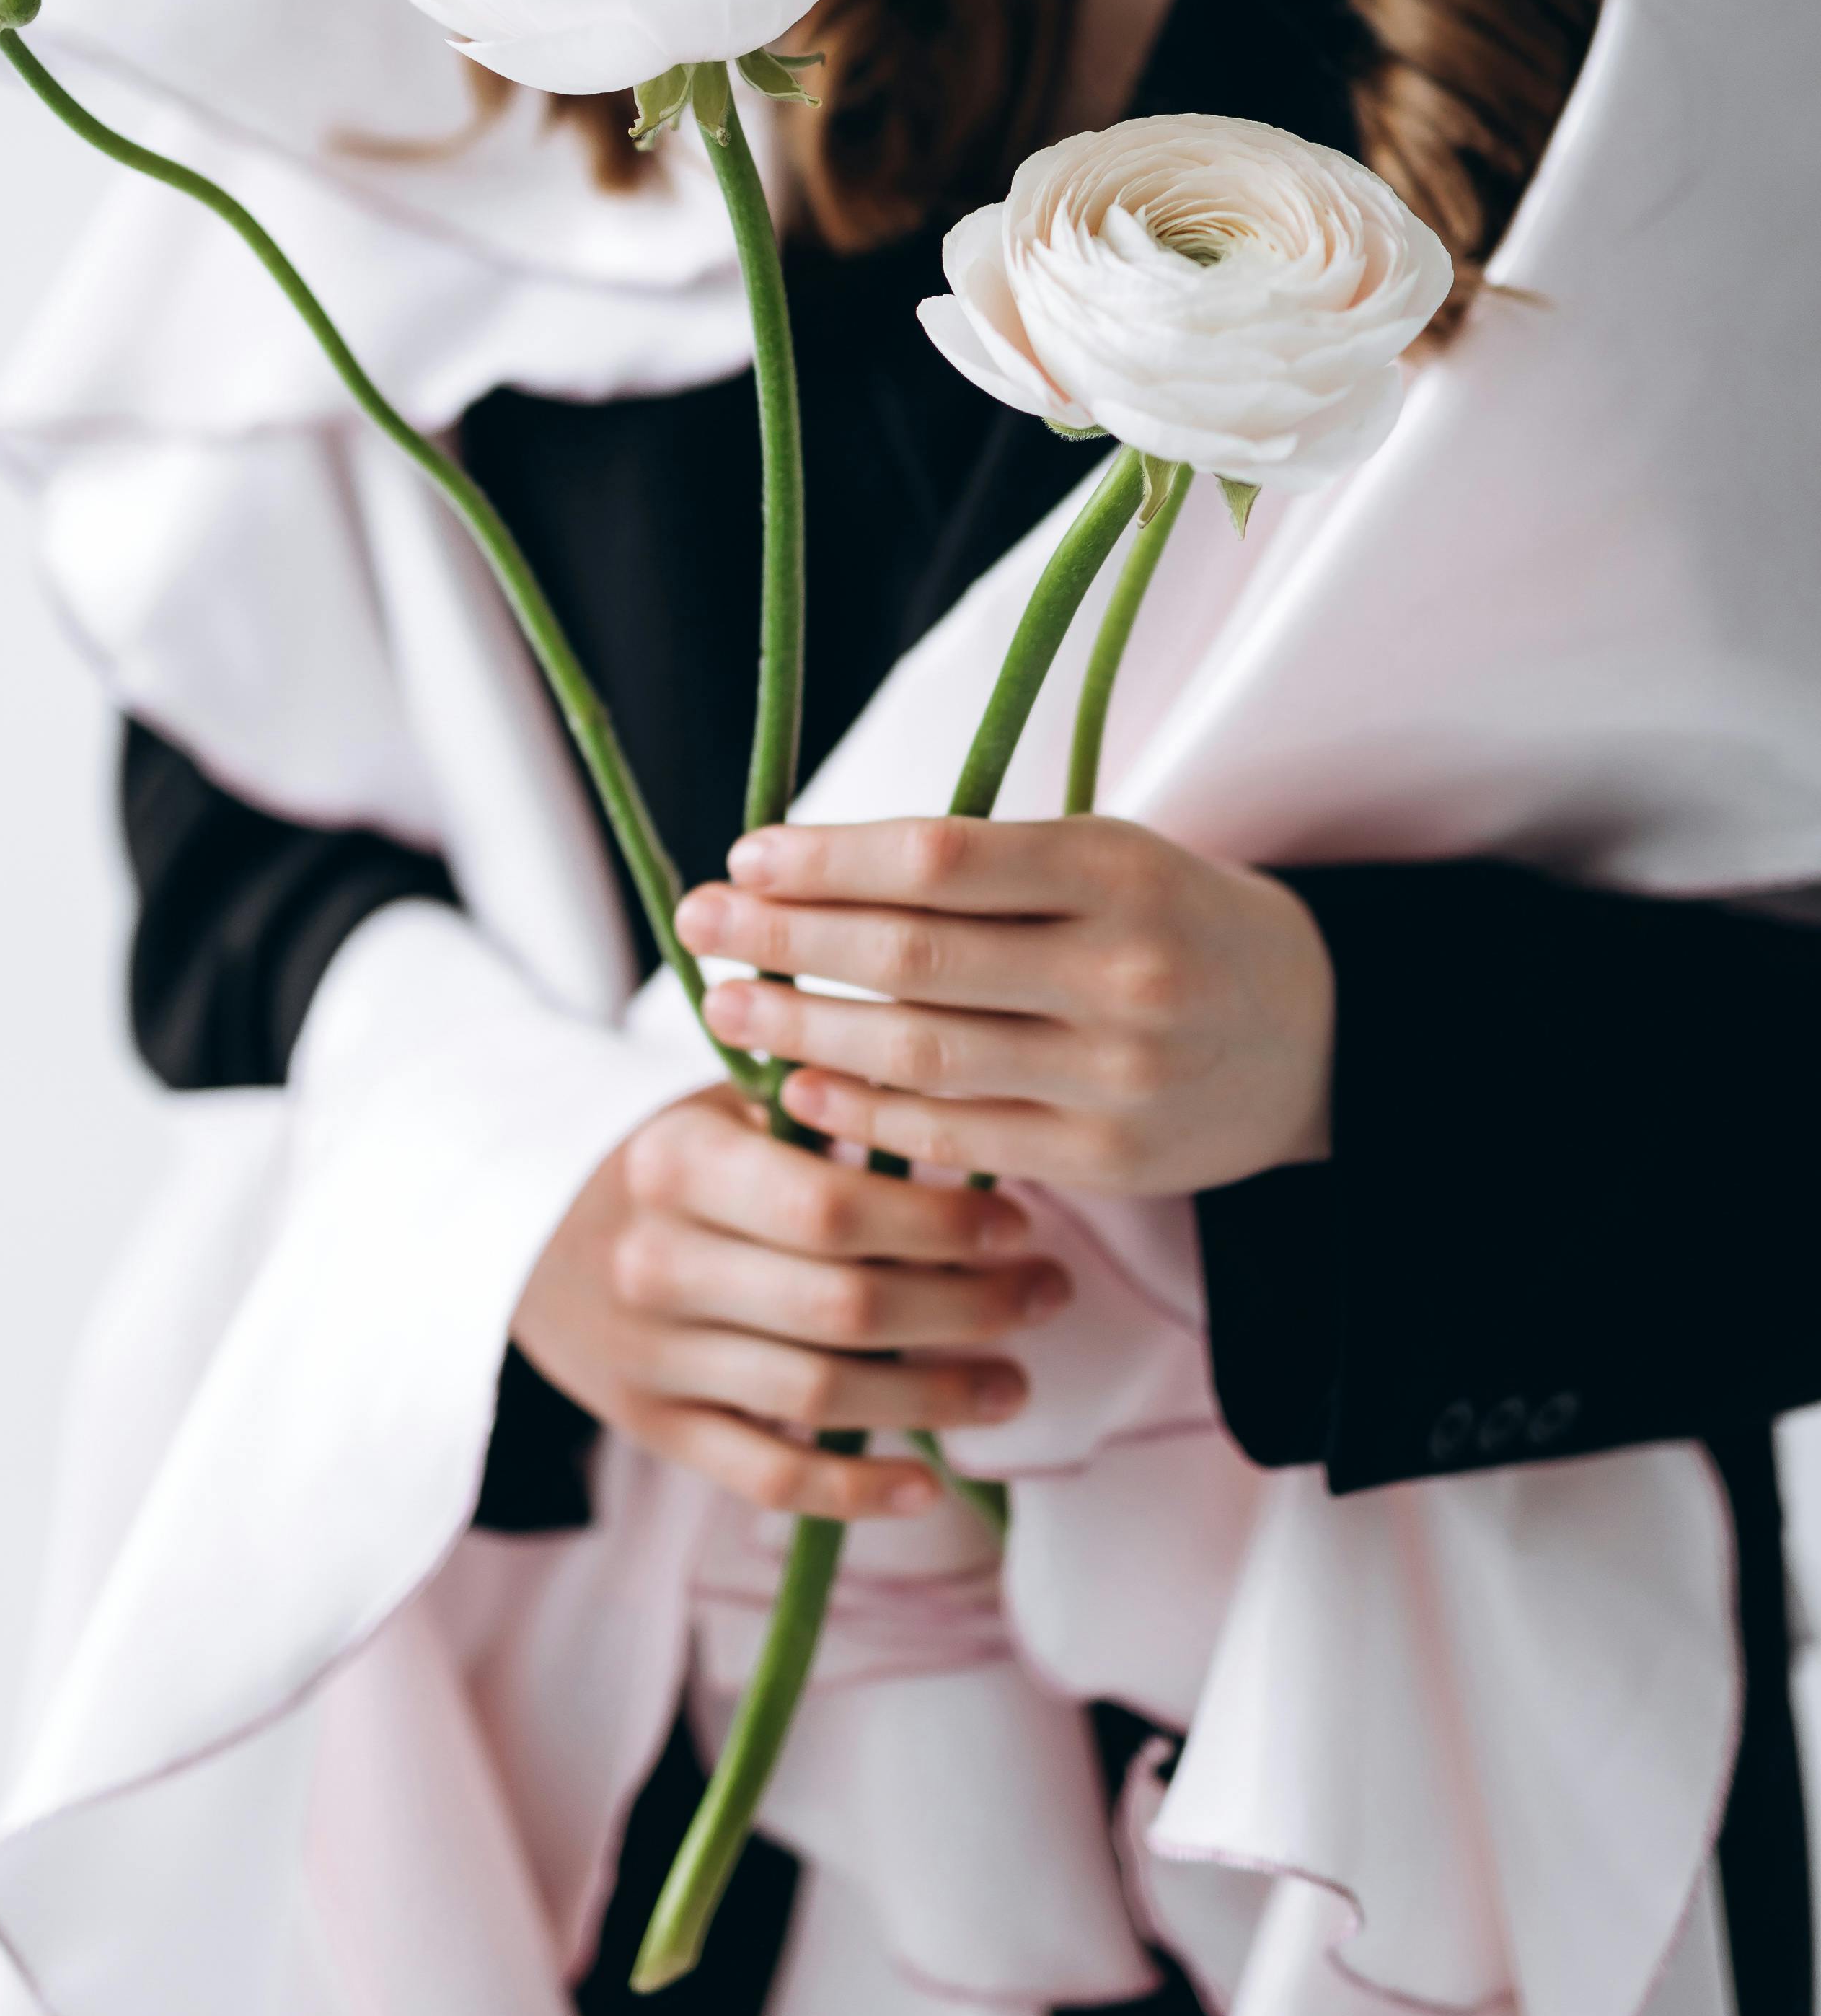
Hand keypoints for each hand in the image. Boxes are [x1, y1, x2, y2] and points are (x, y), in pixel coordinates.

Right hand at [510, 1085, 1071, 1518]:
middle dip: (968, 1308)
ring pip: (819, 1395)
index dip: (940, 1225)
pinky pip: (765, 1475)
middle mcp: (659, 1263)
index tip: (1018, 1225)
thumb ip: (822, 1116)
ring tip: (1014, 1382)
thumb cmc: (660, 1156)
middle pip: (842, 1307)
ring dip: (938, 1397)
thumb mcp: (720, 1108)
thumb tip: (963, 1130)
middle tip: (1046, 1295)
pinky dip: (853, 1489)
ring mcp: (653, 1356)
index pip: (832, 1206)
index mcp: (677, 1163)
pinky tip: (927, 1482)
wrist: (515, 1223)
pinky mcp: (651, 1426)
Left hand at [675, 817, 1334, 1194]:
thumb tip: (808, 871)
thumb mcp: (1110, 858)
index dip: (828, 859)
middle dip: (787, 941)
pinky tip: (800, 1090)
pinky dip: (867, 1115)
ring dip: (805, 1032)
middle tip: (696, 925)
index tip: (746, 854)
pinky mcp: (1106, 1161)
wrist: (1319, 1036)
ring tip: (724, 1009)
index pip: (940, 860)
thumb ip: (987, 868)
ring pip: (923, 1056)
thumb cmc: (1175, 923)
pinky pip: (957, 1138)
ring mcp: (1114, 1076)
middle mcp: (1120, 973)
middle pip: (914, 958)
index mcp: (1118, 871)